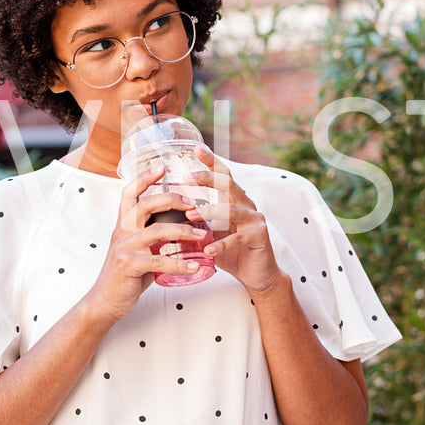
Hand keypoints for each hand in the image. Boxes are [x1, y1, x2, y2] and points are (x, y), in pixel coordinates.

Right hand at [84, 165, 207, 320]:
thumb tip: (178, 228)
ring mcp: (124, 248)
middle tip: (193, 203)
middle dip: (172, 199)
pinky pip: (159, 261)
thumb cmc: (126, 275)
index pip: (130, 194)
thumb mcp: (137, 250)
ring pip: (157, 230)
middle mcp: (121, 232)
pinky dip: (180, 263)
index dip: (144, 178)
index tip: (161, 168)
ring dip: (184, 231)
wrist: (105, 301)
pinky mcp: (129, 266)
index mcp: (123, 225)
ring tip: (203, 234)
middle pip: (146, 205)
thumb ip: (152, 237)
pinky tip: (195, 266)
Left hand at [186, 148, 282, 296]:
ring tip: (191, 216)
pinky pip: (238, 238)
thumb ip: (197, 223)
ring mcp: (255, 219)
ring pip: (232, 210)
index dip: (211, 162)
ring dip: (210, 212)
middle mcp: (246, 205)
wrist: (257, 275)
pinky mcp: (260, 236)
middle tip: (187, 178)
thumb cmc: (231, 253)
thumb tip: (165, 216)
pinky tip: (208, 250)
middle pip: (228, 184)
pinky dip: (221, 244)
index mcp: (234, 201)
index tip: (196, 149)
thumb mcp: (211, 234)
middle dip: (208, 178)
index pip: (223, 176)